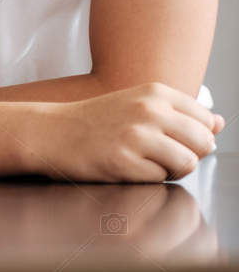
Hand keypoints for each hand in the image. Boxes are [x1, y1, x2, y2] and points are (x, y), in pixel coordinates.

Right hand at [33, 82, 223, 181]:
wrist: (53, 131)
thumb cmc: (97, 120)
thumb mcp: (139, 103)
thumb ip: (182, 113)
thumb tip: (219, 123)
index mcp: (156, 92)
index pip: (207, 120)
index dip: (196, 136)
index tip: (174, 138)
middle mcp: (149, 110)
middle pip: (203, 142)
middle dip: (189, 154)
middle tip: (162, 154)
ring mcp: (135, 135)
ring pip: (187, 163)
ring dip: (171, 169)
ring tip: (146, 161)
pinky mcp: (123, 161)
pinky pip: (160, 179)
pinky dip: (148, 178)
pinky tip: (128, 166)